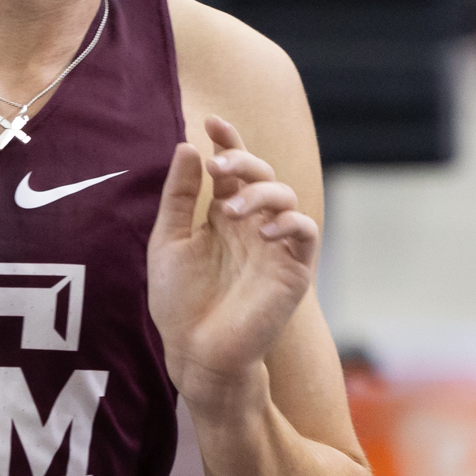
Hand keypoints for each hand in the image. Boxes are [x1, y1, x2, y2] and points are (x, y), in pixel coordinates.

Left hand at [148, 116, 318, 414]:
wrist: (196, 353)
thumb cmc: (180, 302)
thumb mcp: (169, 242)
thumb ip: (178, 197)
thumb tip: (187, 146)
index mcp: (222, 216)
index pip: (232, 169)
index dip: (228, 141)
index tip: (211, 122)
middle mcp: (252, 225)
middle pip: (262, 174)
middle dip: (243, 160)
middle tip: (217, 165)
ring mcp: (274, 246)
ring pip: (286, 196)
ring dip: (261, 192)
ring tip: (230, 210)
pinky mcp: (293, 269)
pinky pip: (305, 232)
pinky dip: (289, 222)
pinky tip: (263, 230)